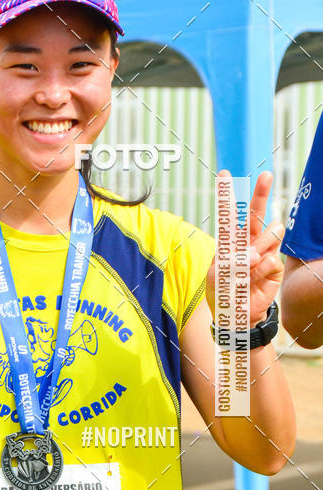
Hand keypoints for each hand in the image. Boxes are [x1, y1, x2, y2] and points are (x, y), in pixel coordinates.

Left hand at [206, 171, 283, 327]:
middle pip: (257, 212)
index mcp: (231, 240)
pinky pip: (271, 260)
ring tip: (248, 266)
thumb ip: (229, 261)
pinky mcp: (274, 267)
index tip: (225, 174)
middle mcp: (249, 241)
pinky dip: (259, 271)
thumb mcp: (215, 275)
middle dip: (261, 193)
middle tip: (265, 176)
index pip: (231, 214)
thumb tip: (253, 253)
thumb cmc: (222, 291)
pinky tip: (252, 281)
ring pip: (271, 233)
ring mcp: (264, 252)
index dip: (229, 195)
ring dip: (258, 248)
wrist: (235, 314)